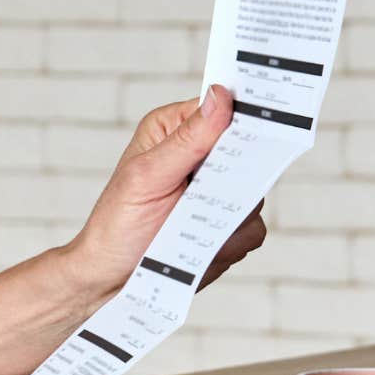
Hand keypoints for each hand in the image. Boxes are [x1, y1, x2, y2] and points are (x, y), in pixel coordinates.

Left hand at [63, 84, 268, 299]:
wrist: (113, 278)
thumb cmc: (116, 224)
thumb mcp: (147, 176)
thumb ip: (187, 139)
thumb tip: (221, 96)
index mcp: (174, 130)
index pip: (223, 108)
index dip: (245, 114)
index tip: (262, 123)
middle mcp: (199, 155)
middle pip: (249, 151)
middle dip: (237, 176)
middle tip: (211, 193)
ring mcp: (217, 191)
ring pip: (256, 193)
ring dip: (227, 215)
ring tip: (189, 227)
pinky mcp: (228, 225)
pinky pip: (253, 228)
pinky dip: (229, 241)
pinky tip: (201, 247)